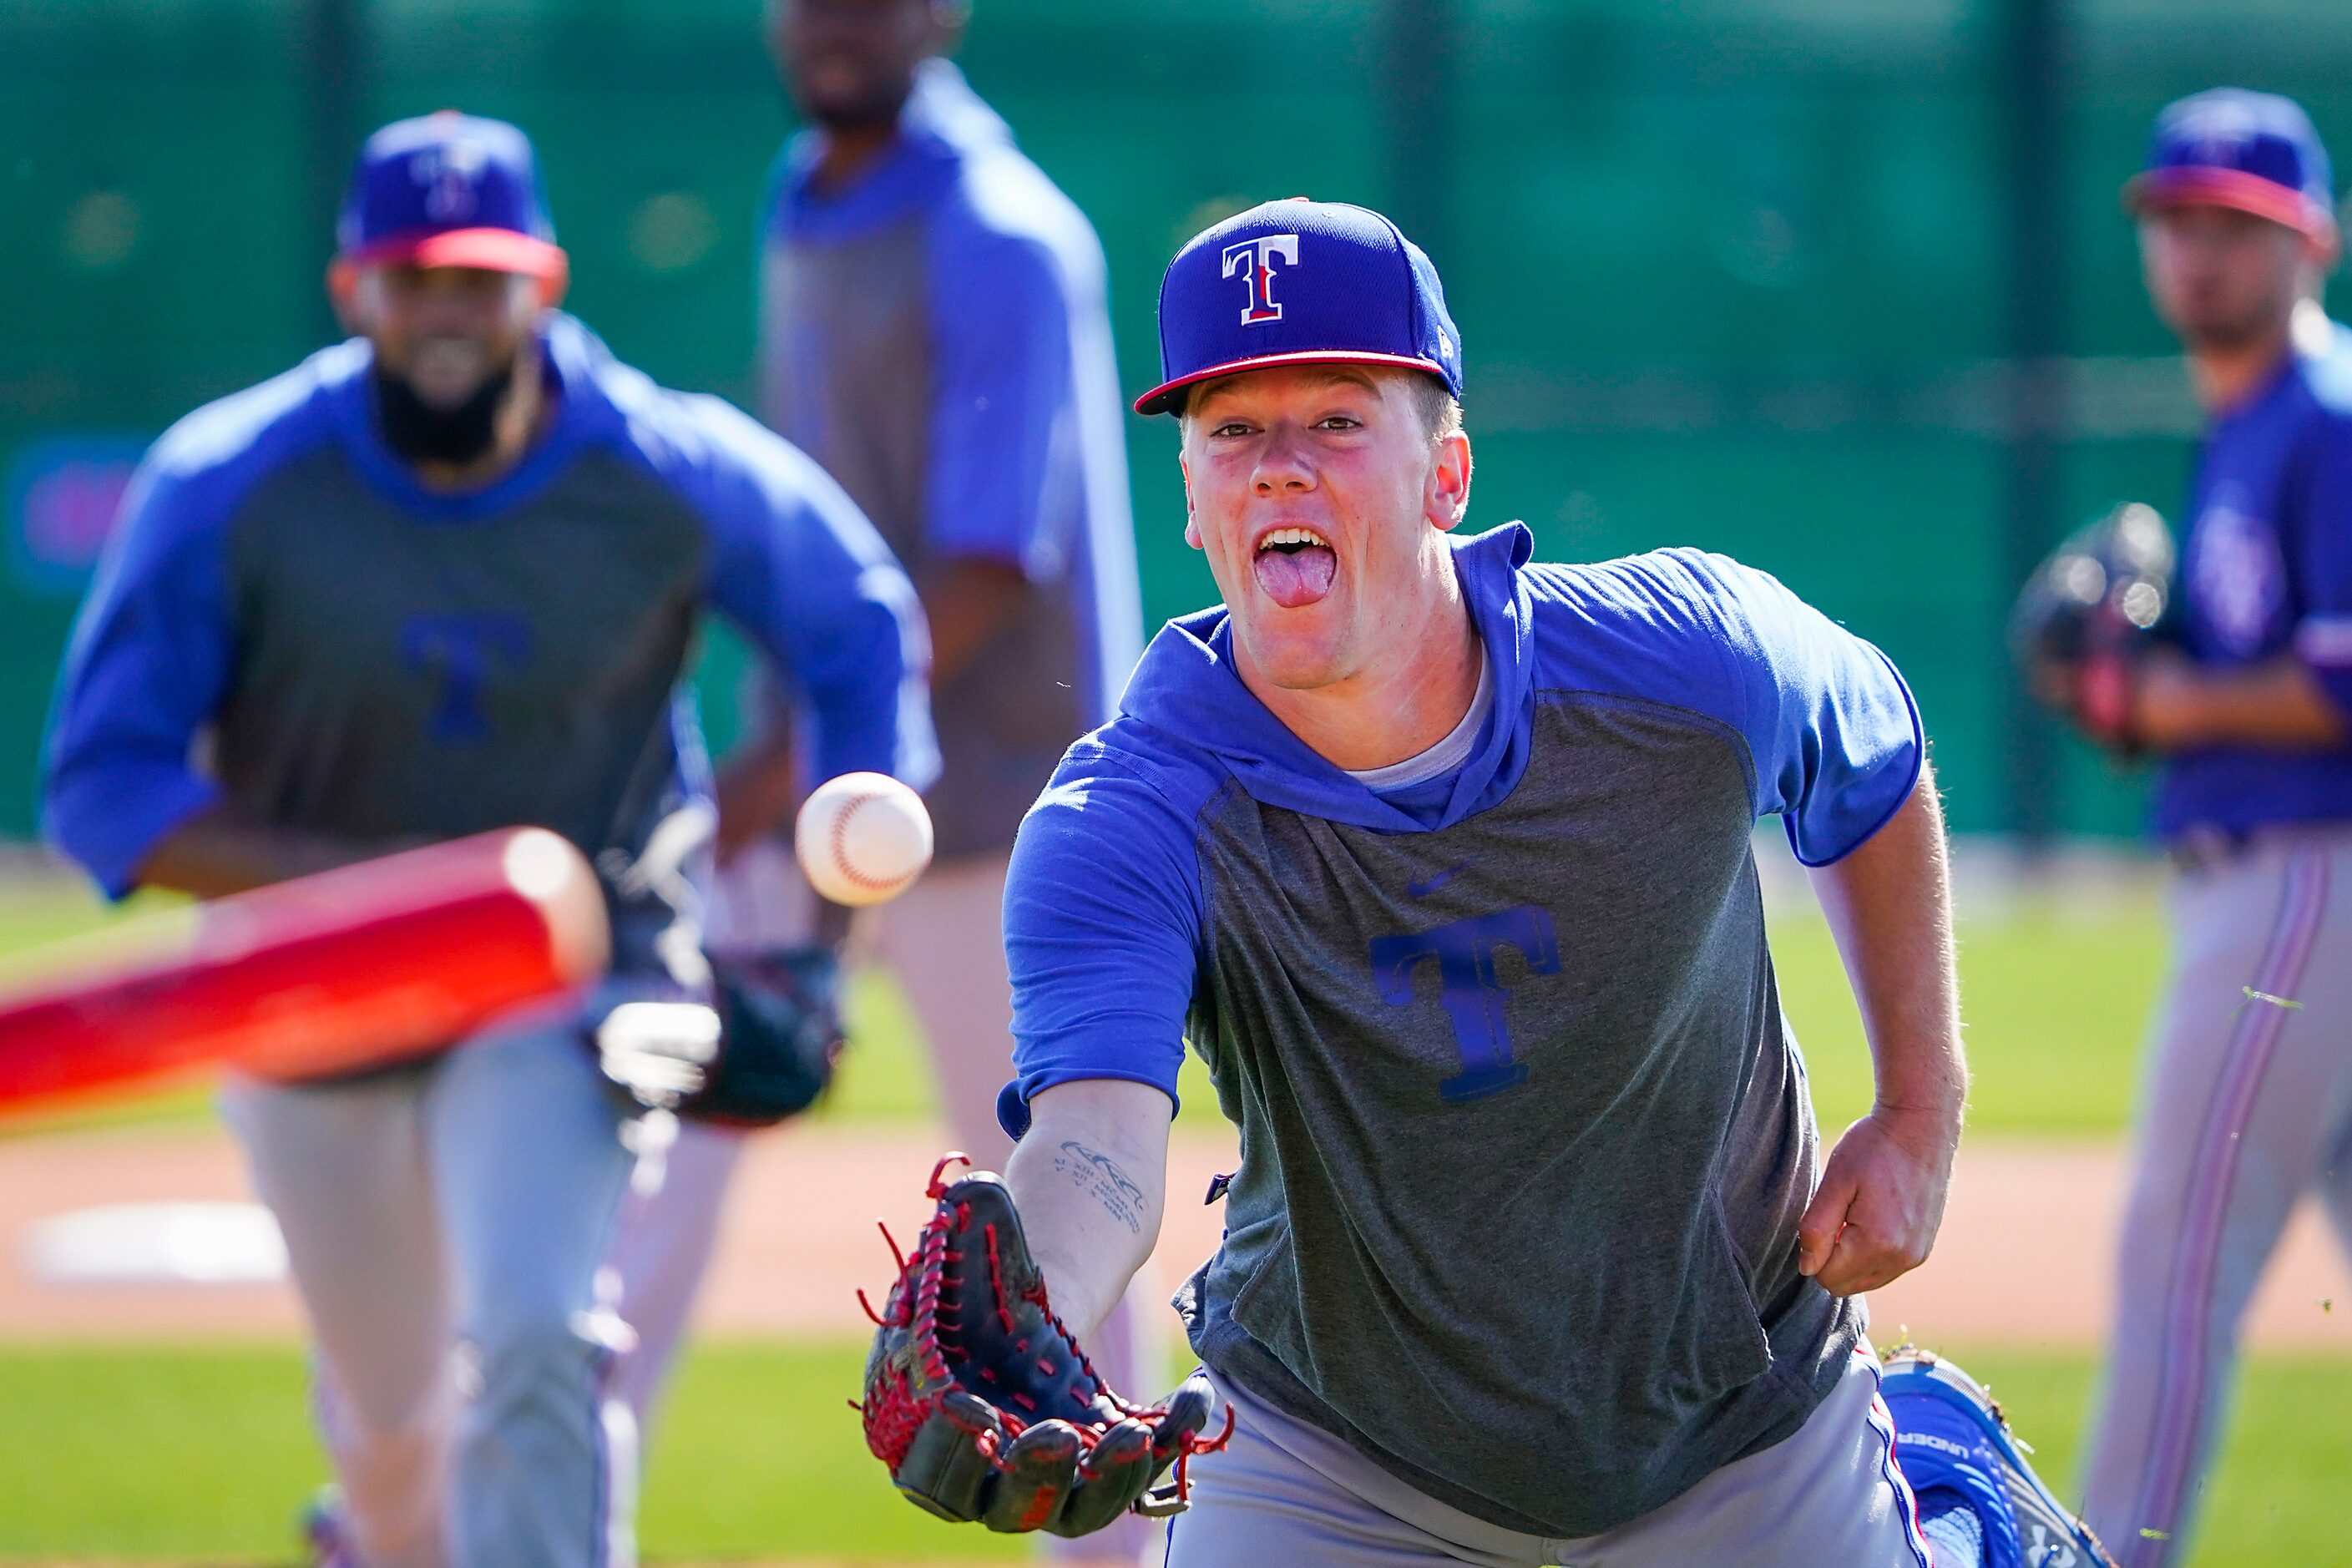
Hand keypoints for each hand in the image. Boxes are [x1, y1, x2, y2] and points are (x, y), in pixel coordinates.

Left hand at [1796, 1104, 1958, 1296]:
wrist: (1921, 1126)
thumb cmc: (1873, 1147)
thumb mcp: (1835, 1182)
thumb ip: (1816, 1229)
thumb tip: (1807, 1268)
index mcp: (1878, 1243)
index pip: (1828, 1278)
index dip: (1814, 1253)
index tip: (1823, 1218)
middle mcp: (1903, 1258)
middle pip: (1847, 1286)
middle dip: (1832, 1259)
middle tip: (1837, 1216)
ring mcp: (1917, 1256)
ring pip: (1867, 1280)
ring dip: (1851, 1257)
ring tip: (1856, 1213)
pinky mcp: (1923, 1249)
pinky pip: (1886, 1269)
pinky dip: (1871, 1253)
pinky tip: (1873, 1216)